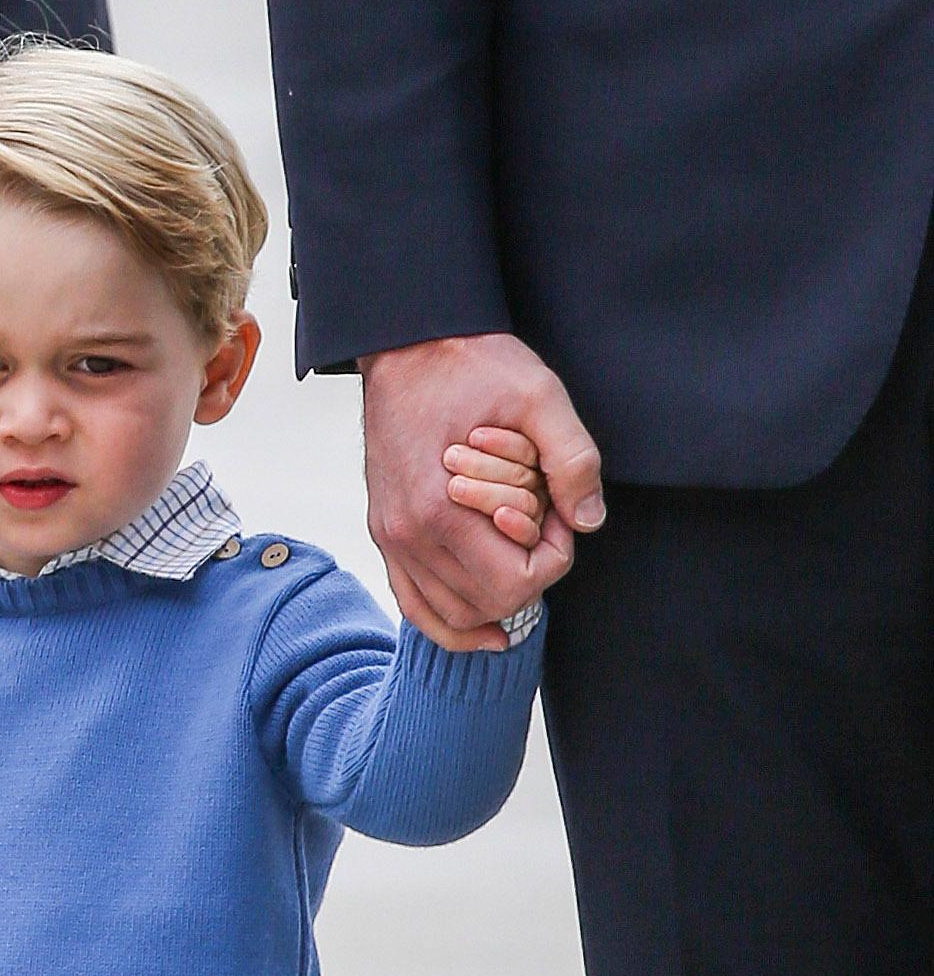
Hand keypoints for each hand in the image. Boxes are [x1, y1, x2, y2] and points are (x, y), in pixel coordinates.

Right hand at [361, 333, 602, 650]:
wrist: (408, 348)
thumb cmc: (473, 367)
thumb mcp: (541, 397)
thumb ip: (573, 460)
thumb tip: (588, 521)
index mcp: (441, 510)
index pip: (514, 583)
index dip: (554, 558)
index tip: (560, 514)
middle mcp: (409, 537)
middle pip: (487, 605)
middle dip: (529, 574)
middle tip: (544, 526)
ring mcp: (392, 540)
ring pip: (453, 616)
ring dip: (497, 595)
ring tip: (518, 551)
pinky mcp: (386, 536)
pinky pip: (416, 605)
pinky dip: (453, 625)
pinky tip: (488, 627)